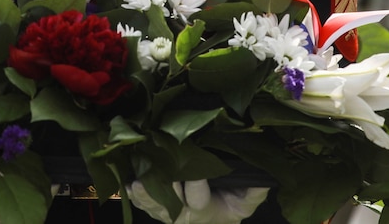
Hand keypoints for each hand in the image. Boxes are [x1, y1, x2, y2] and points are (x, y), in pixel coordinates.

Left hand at [128, 179, 271, 223]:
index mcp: (205, 210)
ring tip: (136, 183)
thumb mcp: (245, 204)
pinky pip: (142, 204)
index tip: (193, 169)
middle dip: (164, 187)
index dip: (194, 183)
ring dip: (144, 194)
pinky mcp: (155, 208)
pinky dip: (134, 195)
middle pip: (170, 202)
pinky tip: (126, 185)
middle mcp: (182, 214)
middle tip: (158, 171)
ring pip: (153, 205)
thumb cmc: (229, 207)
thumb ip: (253, 193)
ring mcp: (166, 212)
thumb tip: (261, 180)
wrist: (212, 222)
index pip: (198, 197)